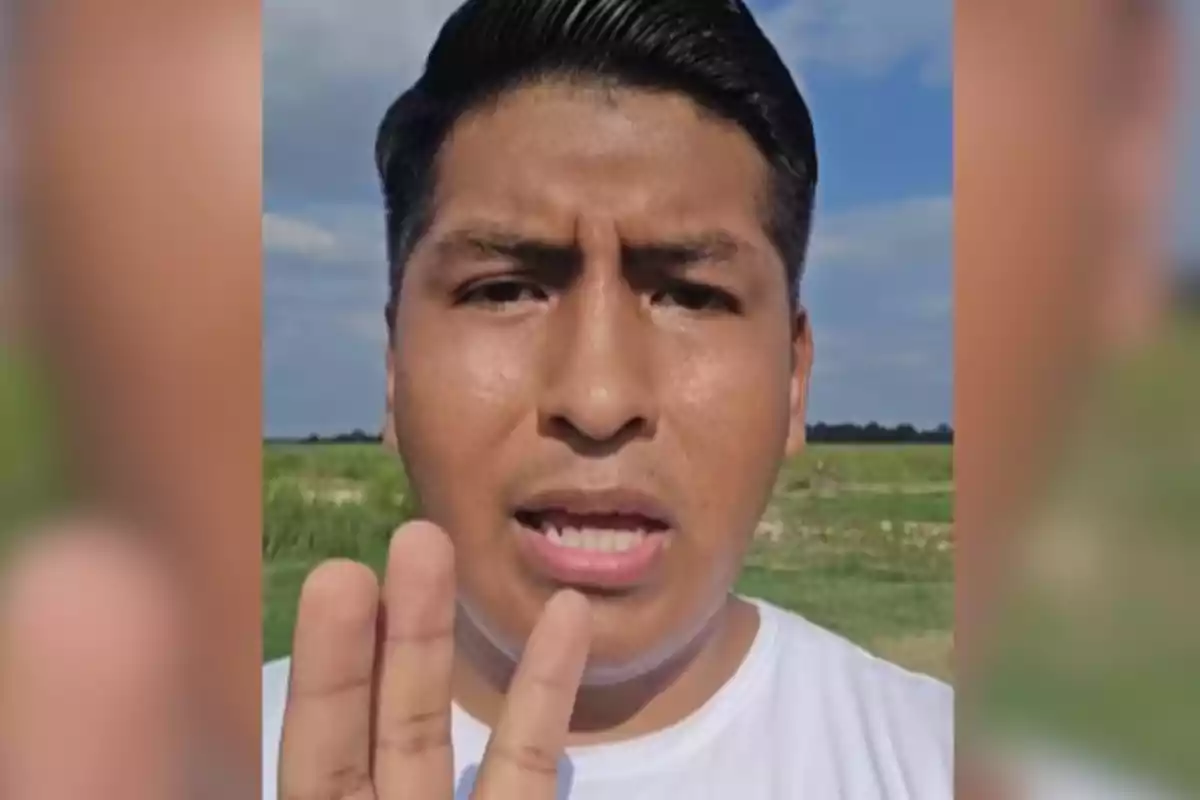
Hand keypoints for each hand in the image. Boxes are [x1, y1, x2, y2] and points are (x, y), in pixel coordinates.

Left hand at [278, 520, 591, 799]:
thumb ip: (290, 786)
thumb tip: (219, 782)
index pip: (317, 736)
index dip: (330, 660)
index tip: (341, 576)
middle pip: (373, 713)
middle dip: (390, 625)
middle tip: (412, 535)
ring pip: (433, 725)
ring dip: (442, 634)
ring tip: (442, 541)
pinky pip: (526, 762)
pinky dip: (547, 689)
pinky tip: (568, 613)